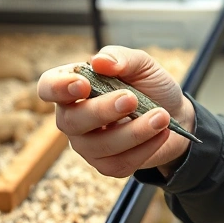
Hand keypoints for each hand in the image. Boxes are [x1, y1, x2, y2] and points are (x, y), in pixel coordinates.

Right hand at [38, 45, 195, 177]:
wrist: (175, 114)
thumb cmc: (150, 87)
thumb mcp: (141, 64)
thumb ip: (121, 57)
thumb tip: (100, 61)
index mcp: (75, 87)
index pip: (48, 87)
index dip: (58, 87)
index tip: (84, 85)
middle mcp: (74, 117)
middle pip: (70, 121)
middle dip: (102, 111)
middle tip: (131, 99)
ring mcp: (87, 144)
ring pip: (98, 145)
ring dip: (133, 131)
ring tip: (160, 117)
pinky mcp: (107, 165)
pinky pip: (118, 163)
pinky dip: (144, 148)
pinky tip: (161, 133)